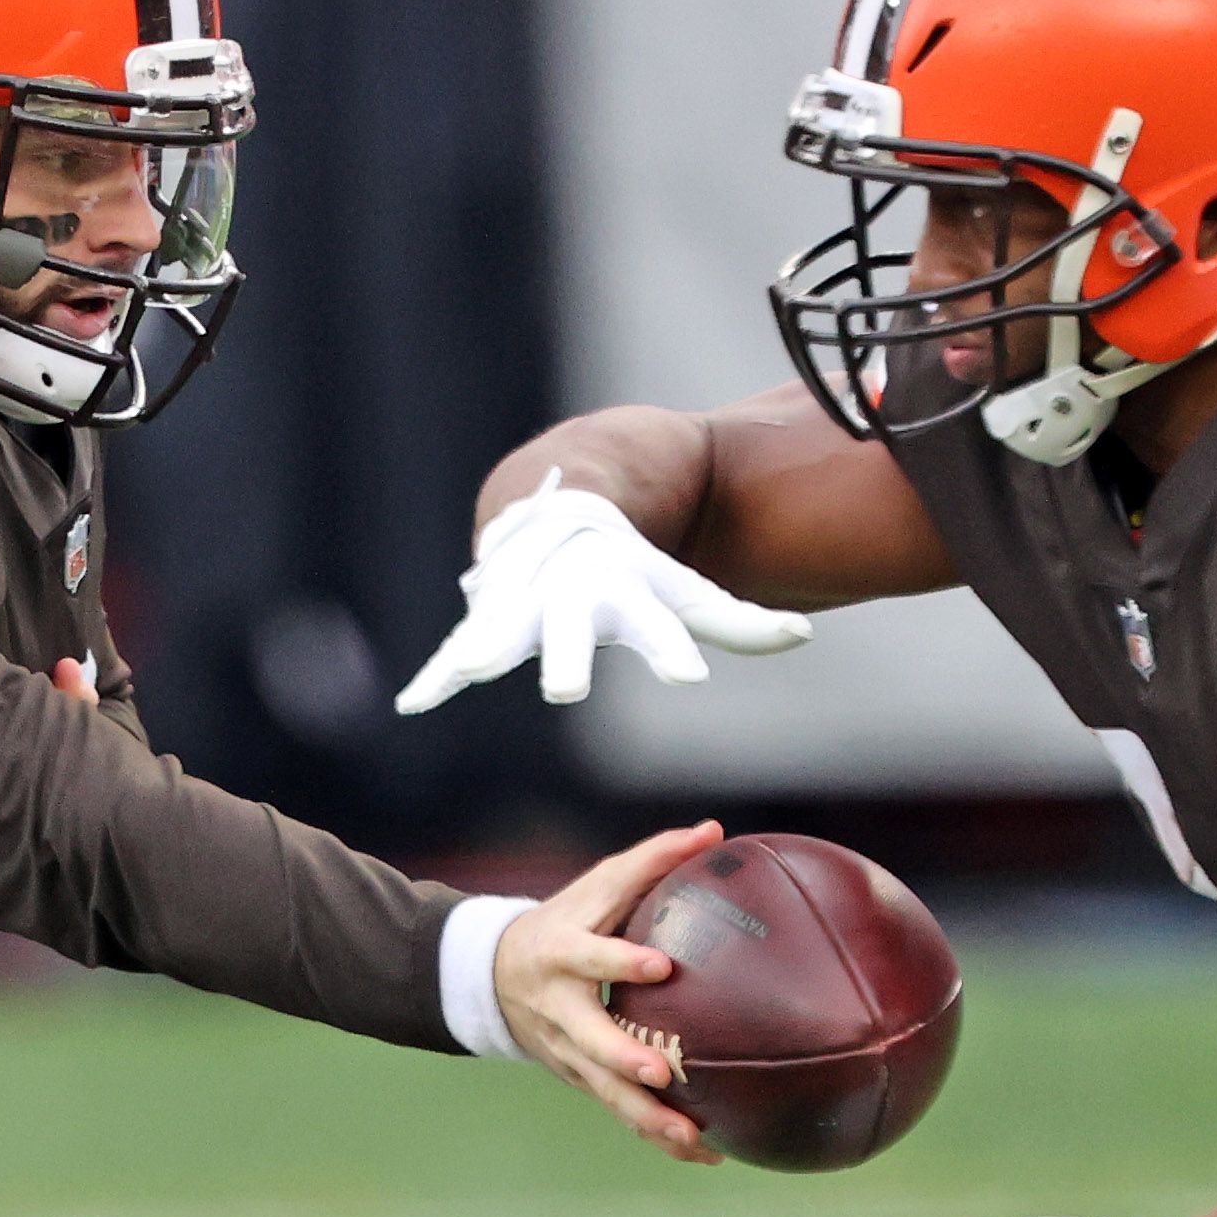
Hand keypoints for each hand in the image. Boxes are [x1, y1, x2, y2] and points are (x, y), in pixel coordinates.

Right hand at [394, 469, 812, 711]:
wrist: (560, 513)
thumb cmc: (632, 570)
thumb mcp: (685, 593)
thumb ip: (740, 622)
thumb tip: (804, 633)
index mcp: (623, 595)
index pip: (653, 626)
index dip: (670, 650)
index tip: (688, 675)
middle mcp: (569, 599)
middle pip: (567, 633)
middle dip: (563, 657)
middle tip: (563, 690)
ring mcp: (522, 606)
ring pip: (503, 632)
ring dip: (485, 650)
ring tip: (473, 669)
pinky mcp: (485, 620)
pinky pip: (455, 651)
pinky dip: (435, 676)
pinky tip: (413, 704)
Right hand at [494, 820, 728, 1161]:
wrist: (496, 977)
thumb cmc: (566, 920)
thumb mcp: (597, 887)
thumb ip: (652, 859)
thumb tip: (714, 831)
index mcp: (561, 956)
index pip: (590, 958)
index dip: (621, 963)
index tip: (663, 966)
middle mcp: (560, 1011)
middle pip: (590, 1042)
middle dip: (624, 1061)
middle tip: (663, 1074)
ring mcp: (569, 1053)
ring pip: (607, 1093)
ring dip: (650, 1119)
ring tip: (697, 1137)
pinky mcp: (584, 1080)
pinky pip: (622, 1113)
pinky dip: (662, 1136)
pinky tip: (711, 1151)